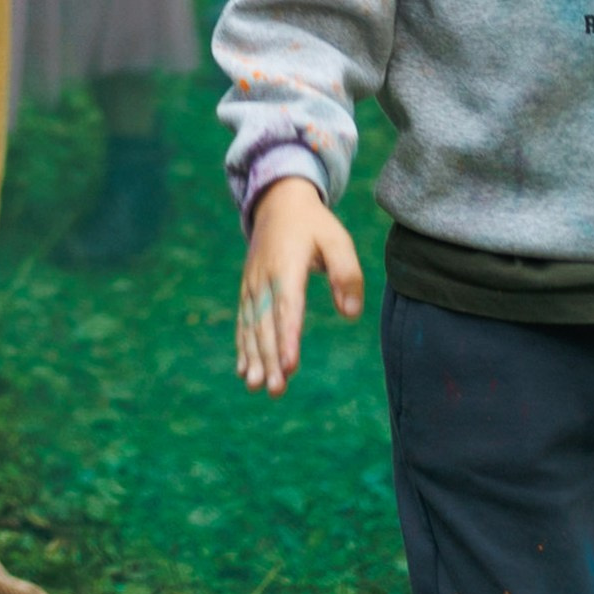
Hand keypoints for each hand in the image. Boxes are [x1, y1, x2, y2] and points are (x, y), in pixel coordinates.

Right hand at [236, 176, 364, 395]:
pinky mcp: (248, 291)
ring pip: (251, 327)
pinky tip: (245, 372)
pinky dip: (243, 348)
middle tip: (276, 389)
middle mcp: (264, 279)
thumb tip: (351, 314)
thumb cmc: (314, 225)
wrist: (278, 203)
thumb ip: (347, 274)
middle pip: (266, 325)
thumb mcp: (337, 240)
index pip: (288, 307)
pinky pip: (244, 322)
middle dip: (270, 359)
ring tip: (257, 386)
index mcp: (286, 266)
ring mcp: (252, 286)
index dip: (288, 338)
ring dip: (254, 359)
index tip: (290, 365)